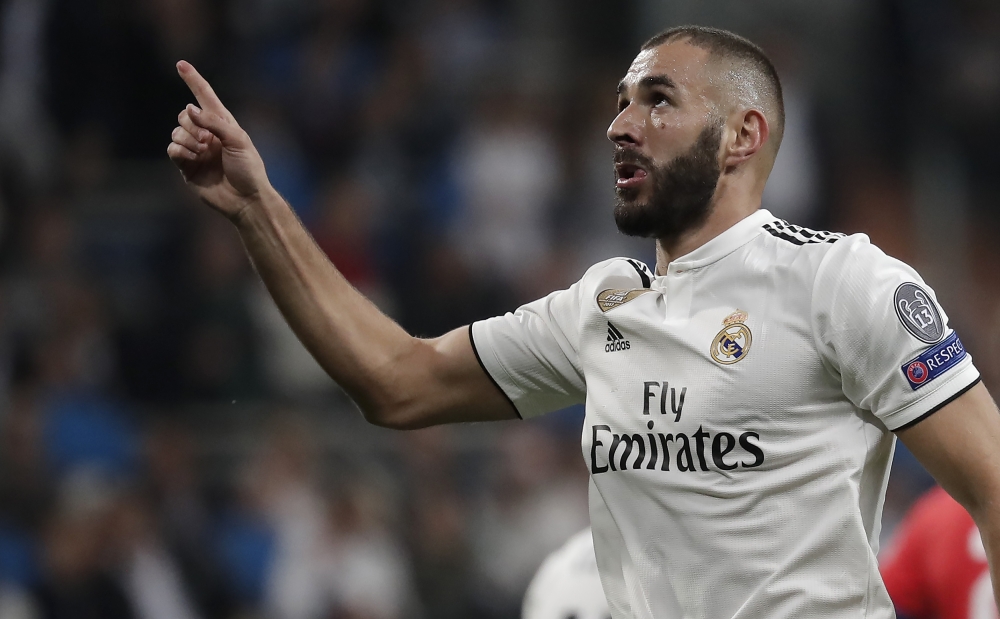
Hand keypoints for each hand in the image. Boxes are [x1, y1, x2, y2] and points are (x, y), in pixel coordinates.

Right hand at [167, 60, 269, 219]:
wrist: (245, 199)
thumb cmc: (248, 169)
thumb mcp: (238, 140)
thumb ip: (214, 122)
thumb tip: (189, 109)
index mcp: (222, 124)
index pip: (205, 97)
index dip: (193, 80)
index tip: (181, 64)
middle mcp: (207, 134)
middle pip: (184, 115)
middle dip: (192, 124)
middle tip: (207, 141)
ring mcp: (195, 150)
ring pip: (176, 132)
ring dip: (187, 139)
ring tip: (203, 152)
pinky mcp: (186, 166)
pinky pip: (172, 149)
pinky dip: (181, 151)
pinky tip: (194, 159)